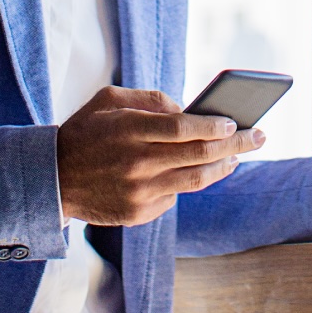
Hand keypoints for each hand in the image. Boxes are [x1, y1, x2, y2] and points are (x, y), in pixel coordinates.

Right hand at [57, 85, 263, 225]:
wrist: (52, 180)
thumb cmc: (84, 133)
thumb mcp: (108, 100)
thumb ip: (149, 99)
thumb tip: (187, 109)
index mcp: (130, 130)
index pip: (185, 127)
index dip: (215, 125)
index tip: (235, 122)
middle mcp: (137, 163)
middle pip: (200, 154)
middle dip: (237, 144)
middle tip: (259, 136)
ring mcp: (140, 192)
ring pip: (197, 180)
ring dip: (223, 167)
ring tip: (237, 157)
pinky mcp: (139, 213)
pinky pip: (175, 196)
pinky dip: (188, 181)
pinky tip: (196, 171)